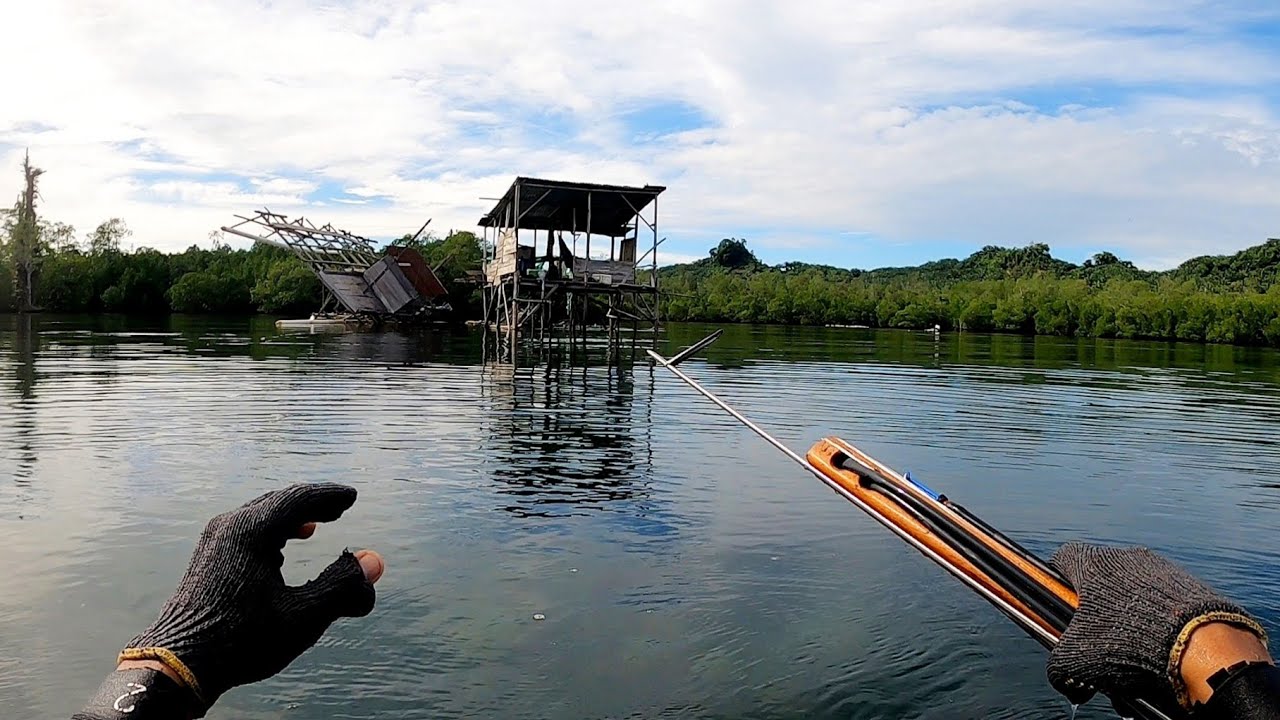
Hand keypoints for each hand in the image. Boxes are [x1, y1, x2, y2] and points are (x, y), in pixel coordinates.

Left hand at [82, 483, 383, 718]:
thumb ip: (342, 587)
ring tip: (314, 526)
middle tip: (339, 507)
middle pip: (278, 502)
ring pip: (261, 516)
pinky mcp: (208, 559)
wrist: (178, 665)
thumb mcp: (302, 617)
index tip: (352, 497)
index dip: (329, 496)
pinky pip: (247, 530)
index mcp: (250, 532)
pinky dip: (273, 531)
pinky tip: (281, 550)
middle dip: (312, 504)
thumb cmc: (241, 641)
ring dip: (292, 518)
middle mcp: (229, 527)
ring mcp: (214, 542)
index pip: (298, 499)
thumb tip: (373, 562)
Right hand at [1046, 543, 1268, 710]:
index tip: (1059, 605)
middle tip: (1098, 645)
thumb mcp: (1076, 661)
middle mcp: (1124, 556)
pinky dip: (1158, 624)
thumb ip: (1058, 669)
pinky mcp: (1190, 583)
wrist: (1199, 643)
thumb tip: (1066, 683)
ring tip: (1135, 656)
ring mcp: (1160, 568)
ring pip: (1133, 593)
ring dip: (1128, 620)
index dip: (1056, 582)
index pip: (1061, 559)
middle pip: (1099, 581)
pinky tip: (1161, 651)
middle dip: (1096, 614)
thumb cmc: (1126, 642)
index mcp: (1091, 563)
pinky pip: (1164, 602)